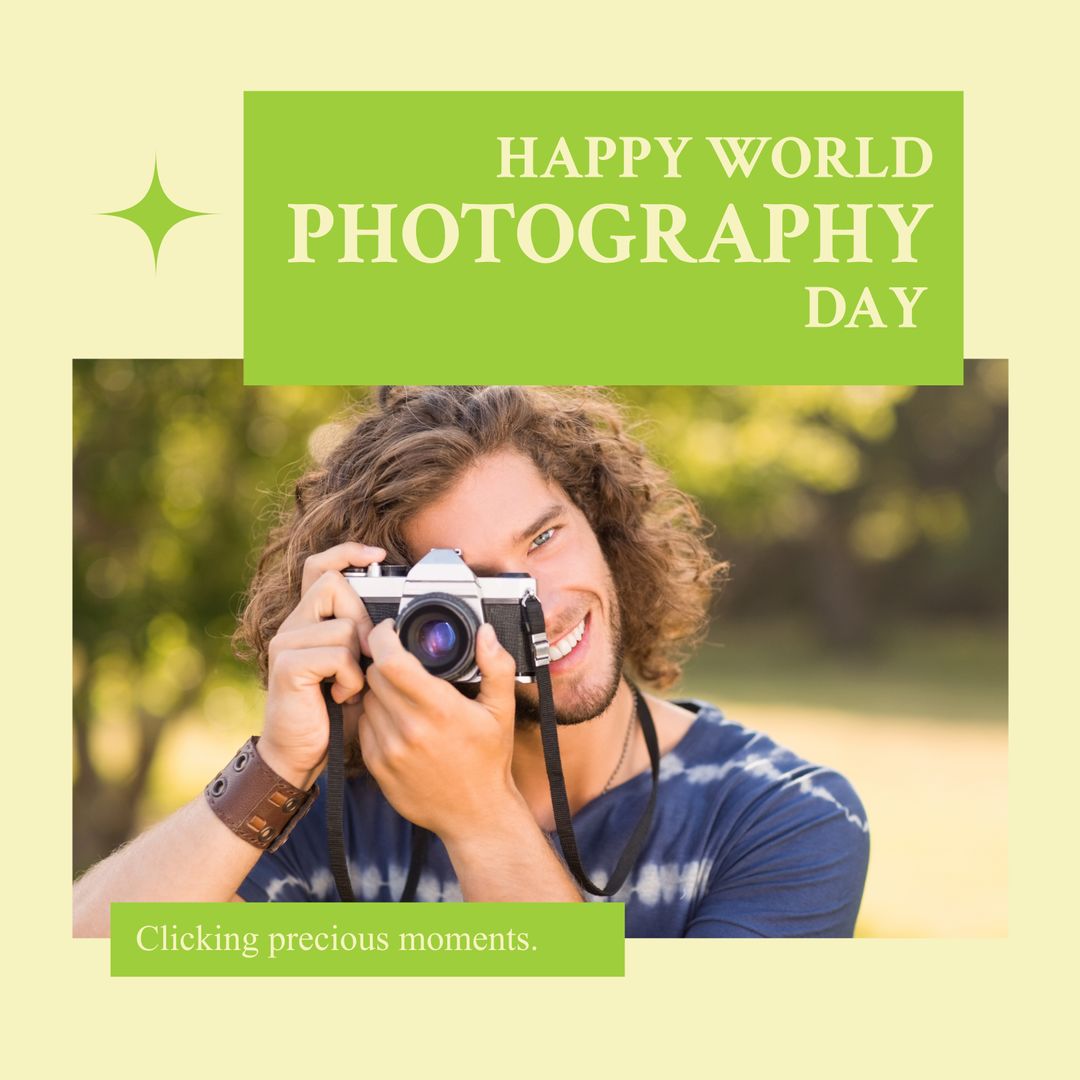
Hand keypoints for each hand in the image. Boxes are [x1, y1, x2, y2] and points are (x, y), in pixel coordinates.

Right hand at [259, 542, 384, 787]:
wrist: (299, 756)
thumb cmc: (332, 715)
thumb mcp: (358, 670)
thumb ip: (369, 642)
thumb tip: (397, 622)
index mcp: (310, 621)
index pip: (320, 566)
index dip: (347, 553)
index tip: (378, 555)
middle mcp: (293, 625)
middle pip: (334, 584)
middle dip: (363, 619)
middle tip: (364, 657)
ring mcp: (287, 643)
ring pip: (343, 624)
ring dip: (358, 660)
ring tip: (349, 686)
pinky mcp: (288, 665)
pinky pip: (337, 654)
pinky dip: (350, 679)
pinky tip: (340, 697)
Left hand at [359, 618, 521, 843]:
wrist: (475, 814)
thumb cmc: (488, 761)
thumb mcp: (501, 711)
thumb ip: (496, 667)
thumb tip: (486, 633)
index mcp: (439, 710)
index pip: (391, 661)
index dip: (383, 637)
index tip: (389, 630)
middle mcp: (410, 729)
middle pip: (374, 675)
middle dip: (385, 662)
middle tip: (401, 663)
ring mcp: (389, 750)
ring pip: (367, 700)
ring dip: (379, 691)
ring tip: (403, 695)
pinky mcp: (377, 766)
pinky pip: (364, 726)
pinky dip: (376, 717)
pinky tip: (397, 721)